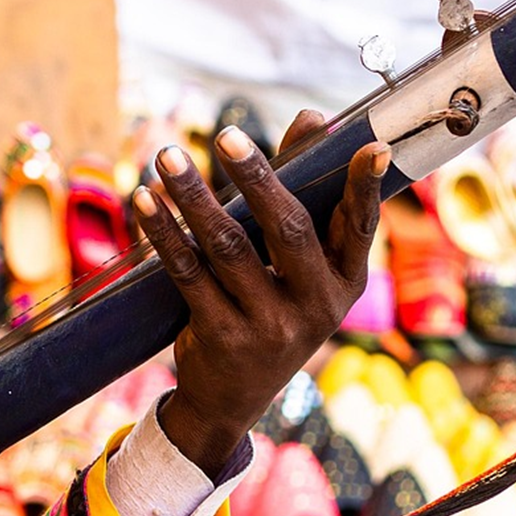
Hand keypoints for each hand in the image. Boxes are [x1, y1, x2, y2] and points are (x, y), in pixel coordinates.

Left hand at [133, 116, 387, 474]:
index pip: (359, 226)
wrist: (232, 397)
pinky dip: (164, 234)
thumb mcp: (298, 265)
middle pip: (288, 229)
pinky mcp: (224, 336)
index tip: (369, 145)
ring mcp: (271, 325)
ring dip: (194, 198)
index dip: (365, 187)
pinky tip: (146, 202)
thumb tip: (313, 118)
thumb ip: (303, 190)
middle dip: (256, 177)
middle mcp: (316, 305)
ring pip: (228, 247)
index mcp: (345, 281)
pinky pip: (189, 274)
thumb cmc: (271, 308)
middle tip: (225, 135)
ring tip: (168, 158)